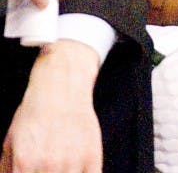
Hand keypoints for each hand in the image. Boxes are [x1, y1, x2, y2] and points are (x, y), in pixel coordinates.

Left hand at [1, 40, 101, 171]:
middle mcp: (48, 166)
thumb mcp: (9, 145)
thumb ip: (8, 170)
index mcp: (24, 165)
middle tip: (45, 170)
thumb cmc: (33, 117)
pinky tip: (76, 171)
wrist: (60, 92)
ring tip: (60, 169)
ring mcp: (72, 162)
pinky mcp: (92, 157)